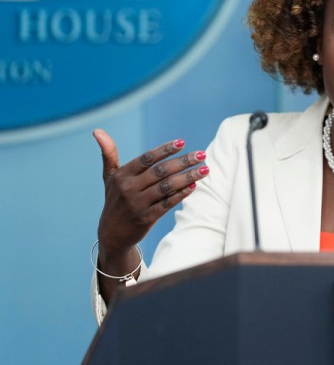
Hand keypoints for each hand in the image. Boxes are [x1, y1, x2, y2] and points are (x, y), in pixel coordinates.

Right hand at [93, 129, 208, 255]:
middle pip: (160, 171)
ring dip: (188, 177)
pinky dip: (181, 195)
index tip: (182, 142)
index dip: (164, 150)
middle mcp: (129, 188)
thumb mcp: (109, 177)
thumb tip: (98, 130)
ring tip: (205, 169)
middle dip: (183, 162)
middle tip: (201, 154)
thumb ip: (108, 154)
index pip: (147, 159)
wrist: (112, 233)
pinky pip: (167, 204)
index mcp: (122, 175)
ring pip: (166, 187)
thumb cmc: (115, 199)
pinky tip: (193, 186)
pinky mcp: (146, 218)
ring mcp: (138, 204)